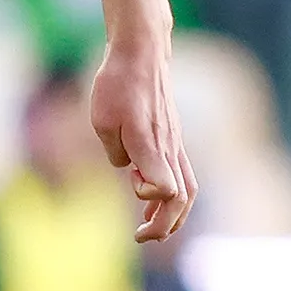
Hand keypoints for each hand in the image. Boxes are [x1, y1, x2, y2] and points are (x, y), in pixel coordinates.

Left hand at [87, 38, 195, 244]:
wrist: (142, 54)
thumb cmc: (118, 84)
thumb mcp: (102, 118)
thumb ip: (114, 151)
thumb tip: (129, 169)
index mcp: (150, 144)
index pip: (165, 188)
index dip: (149, 195)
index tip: (132, 183)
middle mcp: (169, 148)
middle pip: (182, 199)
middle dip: (164, 225)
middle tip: (141, 237)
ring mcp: (175, 145)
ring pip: (188, 191)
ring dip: (173, 216)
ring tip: (151, 227)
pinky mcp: (174, 140)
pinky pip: (183, 177)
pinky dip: (173, 197)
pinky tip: (152, 201)